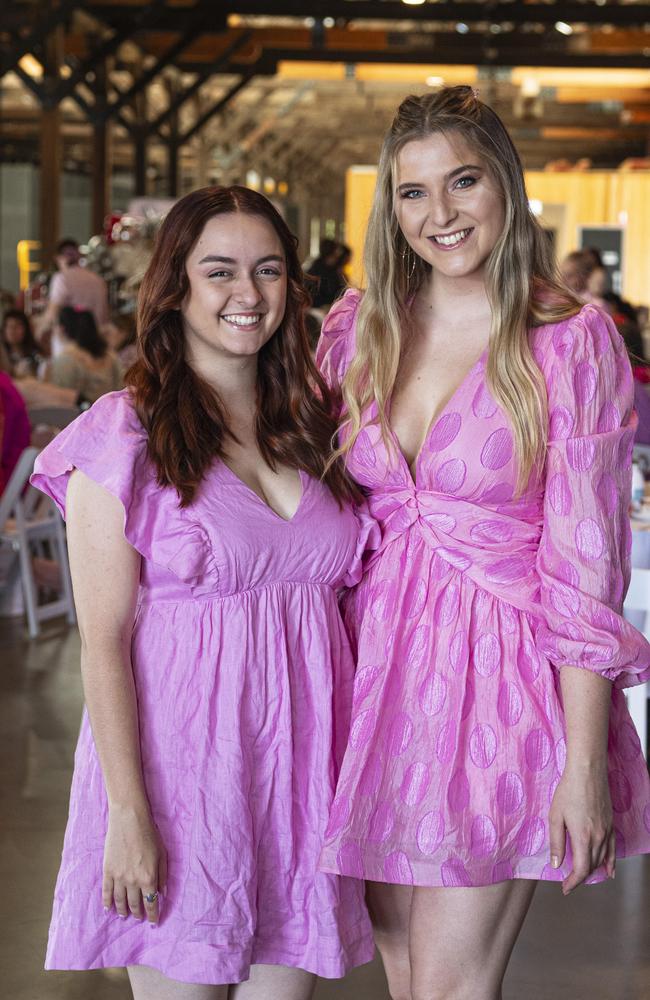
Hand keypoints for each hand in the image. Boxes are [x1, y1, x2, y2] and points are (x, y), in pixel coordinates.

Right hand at [102, 803, 167, 923]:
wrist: (129, 820)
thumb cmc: (149, 834)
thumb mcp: (162, 854)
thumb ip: (163, 875)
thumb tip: (164, 893)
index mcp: (149, 878)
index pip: (151, 903)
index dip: (152, 915)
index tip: (153, 923)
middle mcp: (133, 881)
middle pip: (135, 904)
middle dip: (138, 913)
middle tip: (139, 918)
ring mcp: (119, 877)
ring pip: (120, 901)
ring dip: (123, 910)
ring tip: (124, 916)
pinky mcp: (108, 871)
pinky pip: (107, 892)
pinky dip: (107, 902)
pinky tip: (108, 908)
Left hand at [549, 760, 615, 894]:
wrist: (588, 772)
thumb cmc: (568, 791)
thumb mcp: (555, 816)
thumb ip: (556, 842)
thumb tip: (556, 865)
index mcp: (583, 838)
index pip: (581, 870)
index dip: (573, 882)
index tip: (565, 888)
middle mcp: (598, 838)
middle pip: (591, 867)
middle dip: (580, 878)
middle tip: (568, 883)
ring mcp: (607, 831)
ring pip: (602, 859)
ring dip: (592, 871)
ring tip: (582, 877)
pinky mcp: (610, 825)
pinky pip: (612, 849)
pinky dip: (610, 863)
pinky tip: (609, 871)